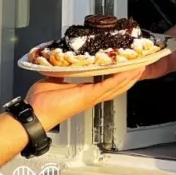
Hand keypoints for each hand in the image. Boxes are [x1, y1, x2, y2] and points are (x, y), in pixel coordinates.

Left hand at [25, 63, 165, 131]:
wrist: (35, 113)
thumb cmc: (41, 102)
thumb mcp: (54, 79)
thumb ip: (62, 71)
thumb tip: (62, 60)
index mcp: (84, 92)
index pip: (106, 83)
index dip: (118, 75)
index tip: (126, 65)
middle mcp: (90, 95)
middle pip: (116, 86)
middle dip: (129, 76)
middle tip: (140, 65)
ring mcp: (91, 96)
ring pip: (116, 85)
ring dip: (129, 76)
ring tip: (140, 66)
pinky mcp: (88, 96)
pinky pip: (108, 86)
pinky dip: (120, 78)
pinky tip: (128, 72)